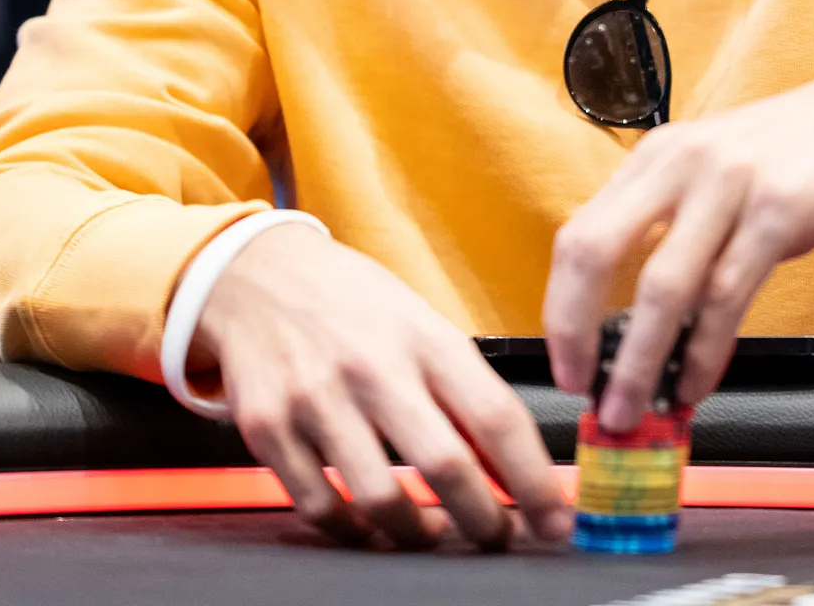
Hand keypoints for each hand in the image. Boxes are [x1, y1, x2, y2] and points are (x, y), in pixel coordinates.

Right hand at [194, 223, 570, 549]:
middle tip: (498, 538)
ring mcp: (317, 399)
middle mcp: (374, 368)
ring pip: (380, 498)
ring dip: (416, 535)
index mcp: (425, 337)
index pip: (496, 416)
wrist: (260, 274)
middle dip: (482, 520)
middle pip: (444, 464)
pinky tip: (371, 528)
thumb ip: (460, 388)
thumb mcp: (420, 322)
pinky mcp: (269, 428)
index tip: (554, 519)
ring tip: (432, 535)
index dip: (532, 478)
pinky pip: (318, 506)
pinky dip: (351, 532)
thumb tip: (509, 462)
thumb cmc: (354, 302)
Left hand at [544, 63, 813, 431]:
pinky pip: (727, 295)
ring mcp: (730, 182)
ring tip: (635, 409)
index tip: (566, 362)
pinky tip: (698, 383)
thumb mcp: (722, 173)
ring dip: (640, 361)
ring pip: (662, 285)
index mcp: (659, 154)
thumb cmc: (804, 152)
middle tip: (585, 394)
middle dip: (577, 333)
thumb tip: (638, 320)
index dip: (561, 306)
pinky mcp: (781, 208)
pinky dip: (704, 352)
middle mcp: (682, 160)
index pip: (581, 231)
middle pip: (596, 249)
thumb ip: (677, 227)